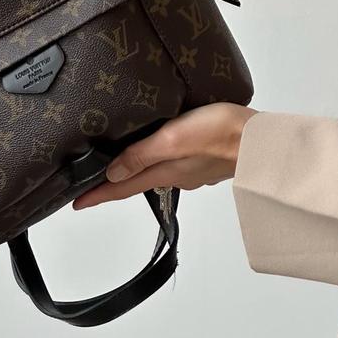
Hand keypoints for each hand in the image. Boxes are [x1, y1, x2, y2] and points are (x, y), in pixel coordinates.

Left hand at [73, 103, 258, 209]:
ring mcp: (192, 170)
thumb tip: (111, 173)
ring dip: (134, 172)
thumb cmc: (220, 132)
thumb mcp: (173, 138)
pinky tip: (160, 152)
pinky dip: (159, 161)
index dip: (97, 195)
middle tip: (91, 187)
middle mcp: (176, 175)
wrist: (263, 139)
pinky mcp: (206, 159)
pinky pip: (174, 164)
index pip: (122, 187)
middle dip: (112, 185)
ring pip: (155, 172)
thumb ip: (142, 155)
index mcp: (164, 172)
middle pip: (135, 181)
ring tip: (119, 167)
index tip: (75, 204)